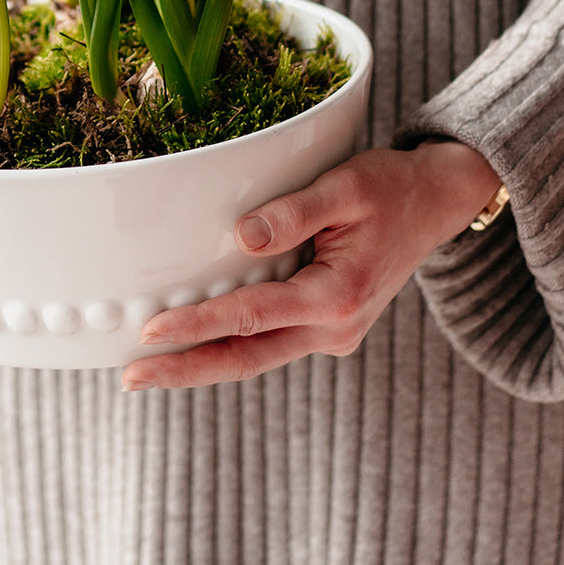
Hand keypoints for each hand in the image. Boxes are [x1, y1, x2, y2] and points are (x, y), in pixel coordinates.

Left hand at [121, 141, 499, 390]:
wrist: (434, 205)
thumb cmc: (389, 188)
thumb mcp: (346, 186)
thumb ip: (294, 212)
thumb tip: (242, 236)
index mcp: (338, 295)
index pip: (249, 316)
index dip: (196, 325)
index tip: (149, 330)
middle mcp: (335, 328)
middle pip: (245, 358)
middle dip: (185, 370)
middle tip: (130, 377)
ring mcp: (332, 334)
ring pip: (255, 358)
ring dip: (202, 364)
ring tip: (147, 370)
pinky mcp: (326, 328)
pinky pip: (269, 343)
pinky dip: (229, 347)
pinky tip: (193, 344)